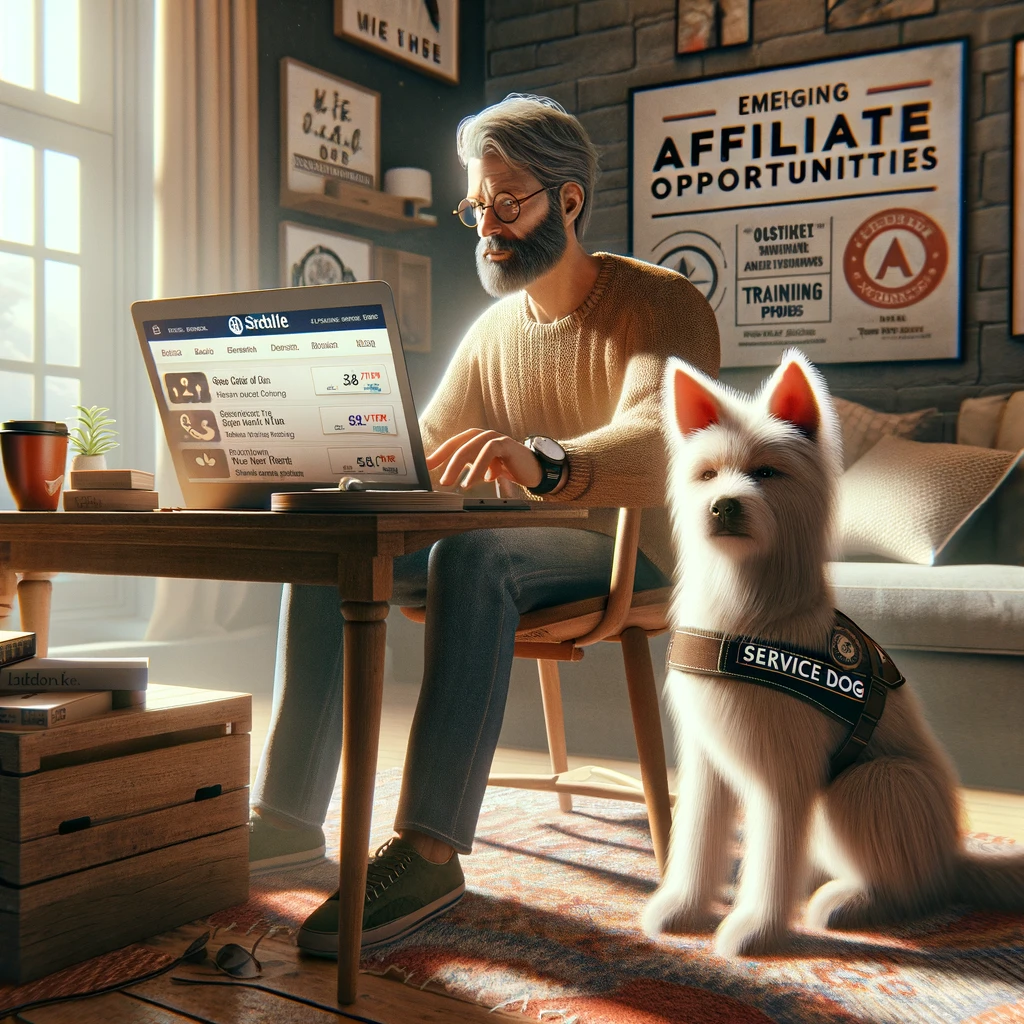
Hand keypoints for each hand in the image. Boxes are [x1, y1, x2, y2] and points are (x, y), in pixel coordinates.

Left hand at [426, 428, 542, 489]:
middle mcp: (482, 436)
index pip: (452, 445)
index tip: (425, 467)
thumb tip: (448, 479)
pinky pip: (488, 452)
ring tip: (456, 484)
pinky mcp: (506, 444)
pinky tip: (474, 481)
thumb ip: (469, 469)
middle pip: (458, 446)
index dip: (438, 455)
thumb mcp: (484, 470)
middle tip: (441, 481)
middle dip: (446, 462)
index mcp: (474, 440)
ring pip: (471, 448)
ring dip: (461, 466)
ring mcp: (494, 438)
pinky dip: (479, 467)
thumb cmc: (508, 469)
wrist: (534, 470)